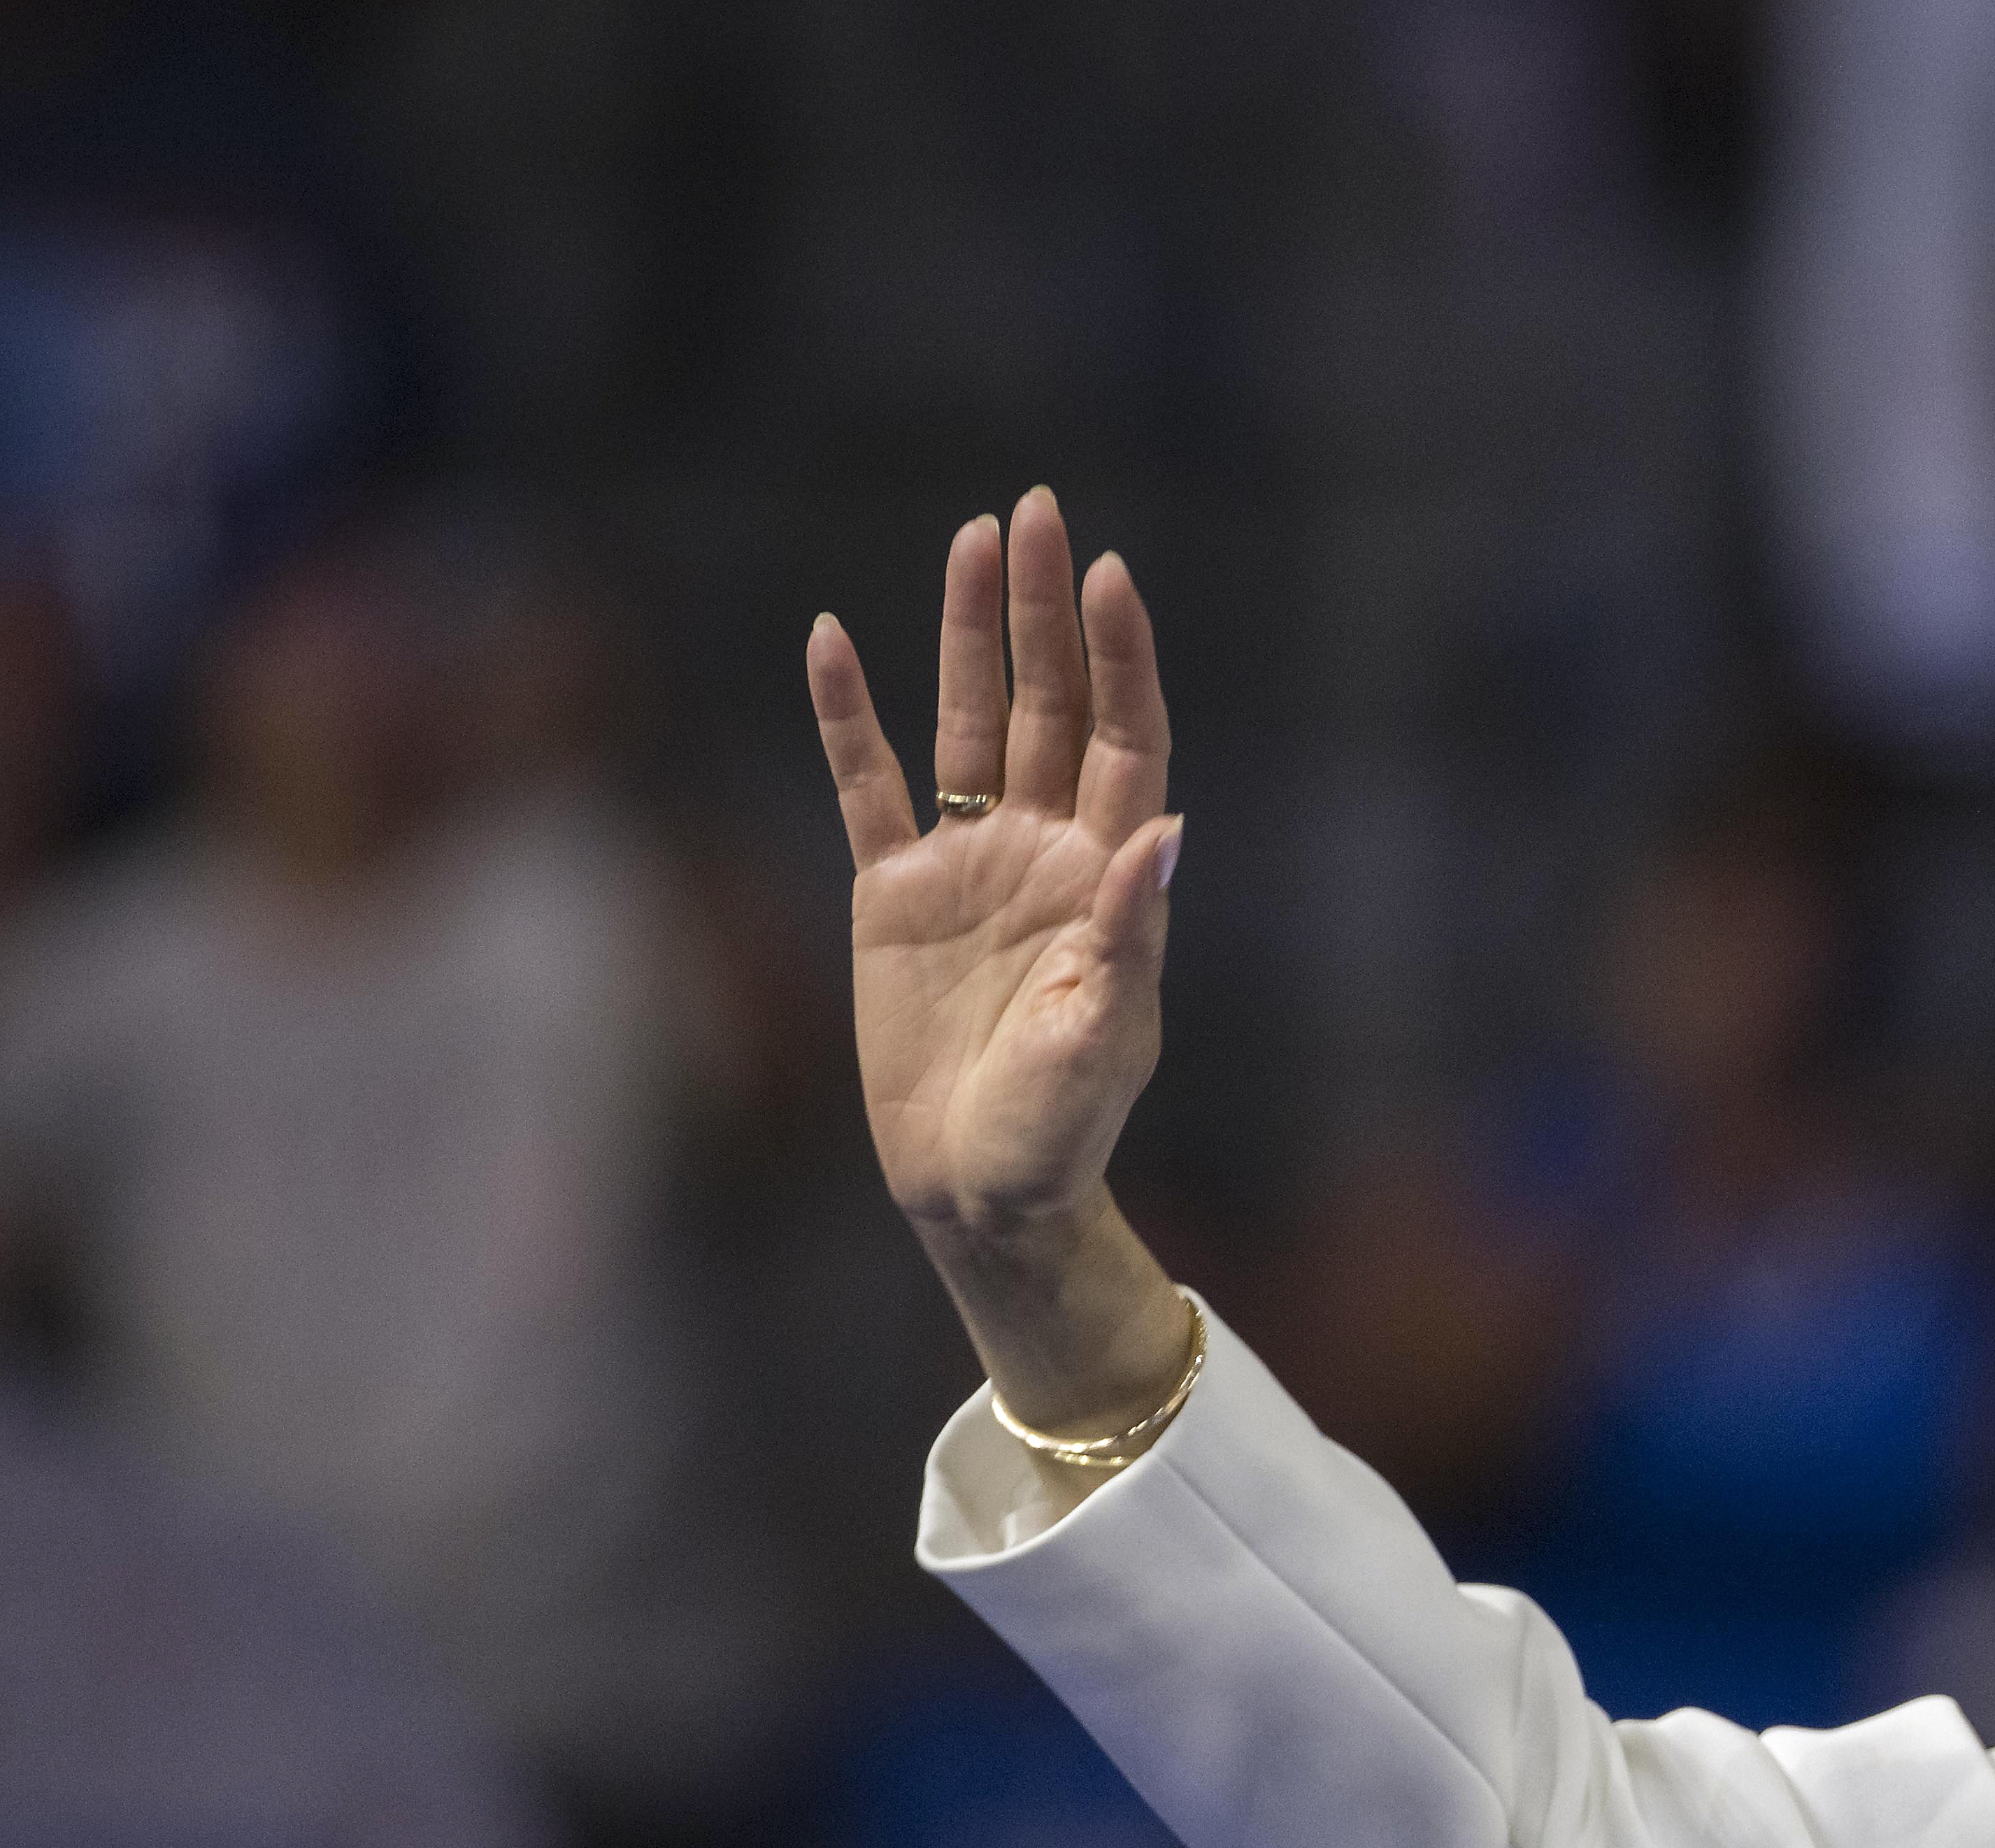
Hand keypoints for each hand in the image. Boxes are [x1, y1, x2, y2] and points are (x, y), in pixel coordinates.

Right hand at [808, 489, 1194, 1424]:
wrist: (981, 1189)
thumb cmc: (1059, 1129)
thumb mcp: (1103, 1036)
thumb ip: (1128, 935)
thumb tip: (1163, 836)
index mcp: (1108, 880)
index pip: (1123, 739)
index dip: (1118, 658)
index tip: (1111, 574)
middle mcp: (1044, 854)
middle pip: (1047, 705)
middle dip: (1045, 612)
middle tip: (1038, 510)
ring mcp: (968, 866)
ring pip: (967, 723)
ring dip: (969, 634)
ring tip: (972, 539)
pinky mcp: (891, 895)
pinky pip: (866, 785)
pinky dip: (847, 716)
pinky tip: (831, 639)